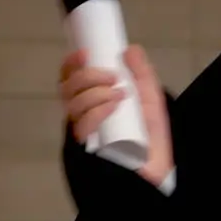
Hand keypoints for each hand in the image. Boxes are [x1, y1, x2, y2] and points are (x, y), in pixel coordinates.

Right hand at [59, 45, 173, 187]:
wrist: (154, 171)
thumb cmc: (150, 138)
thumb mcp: (151, 101)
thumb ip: (143, 75)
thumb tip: (131, 49)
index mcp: (93, 102)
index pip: (71, 80)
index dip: (72, 64)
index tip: (85, 52)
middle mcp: (82, 117)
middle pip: (66, 90)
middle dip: (87, 76)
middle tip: (113, 77)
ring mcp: (81, 134)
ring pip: (72, 106)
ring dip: (95, 93)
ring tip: (120, 95)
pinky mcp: (83, 151)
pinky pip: (81, 127)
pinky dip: (97, 111)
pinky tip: (114, 106)